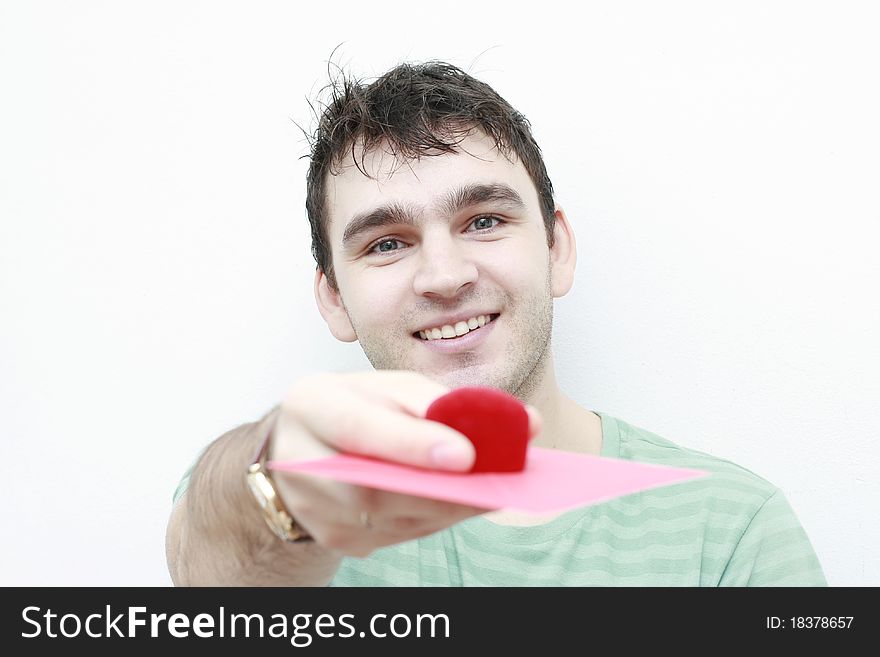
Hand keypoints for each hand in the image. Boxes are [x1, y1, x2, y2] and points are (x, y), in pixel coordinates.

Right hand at [269, 371, 540, 556]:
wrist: (301, 445)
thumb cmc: (355, 405)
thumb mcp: (388, 385)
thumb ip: (438, 399)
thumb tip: (515, 420)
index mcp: (312, 405)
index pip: (360, 428)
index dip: (412, 444)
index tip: (465, 455)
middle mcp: (303, 462)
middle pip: (378, 489)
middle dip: (445, 489)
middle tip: (498, 482)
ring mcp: (316, 510)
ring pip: (394, 520)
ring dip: (450, 508)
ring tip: (494, 490)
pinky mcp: (337, 539)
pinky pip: (398, 534)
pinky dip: (437, 518)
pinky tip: (464, 502)